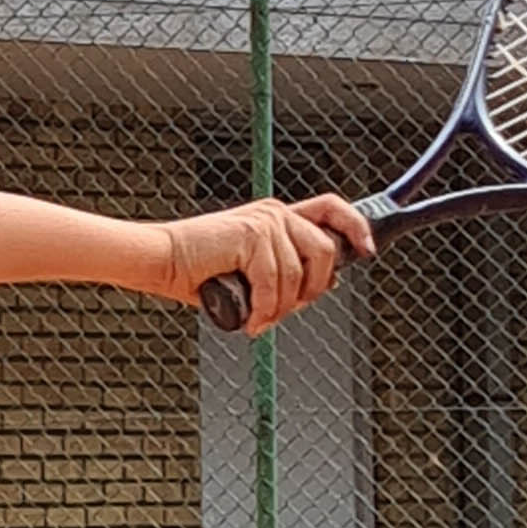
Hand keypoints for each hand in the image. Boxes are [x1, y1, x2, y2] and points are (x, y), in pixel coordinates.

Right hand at [157, 194, 375, 332]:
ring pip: (300, 274)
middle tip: (284, 309)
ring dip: (281, 307)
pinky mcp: (251, 235)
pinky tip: (250, 318)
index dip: (356, 227)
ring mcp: (264, 222)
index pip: (331, 209)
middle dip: (312, 289)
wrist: (159, 260)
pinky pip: (275, 282)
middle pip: (326, 250)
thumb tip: (313, 292)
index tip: (368, 250)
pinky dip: (264, 308)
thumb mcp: (250, 273)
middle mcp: (274, 214)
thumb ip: (282, 276)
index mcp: (275, 217)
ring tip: (259, 318)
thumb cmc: (195, 270)